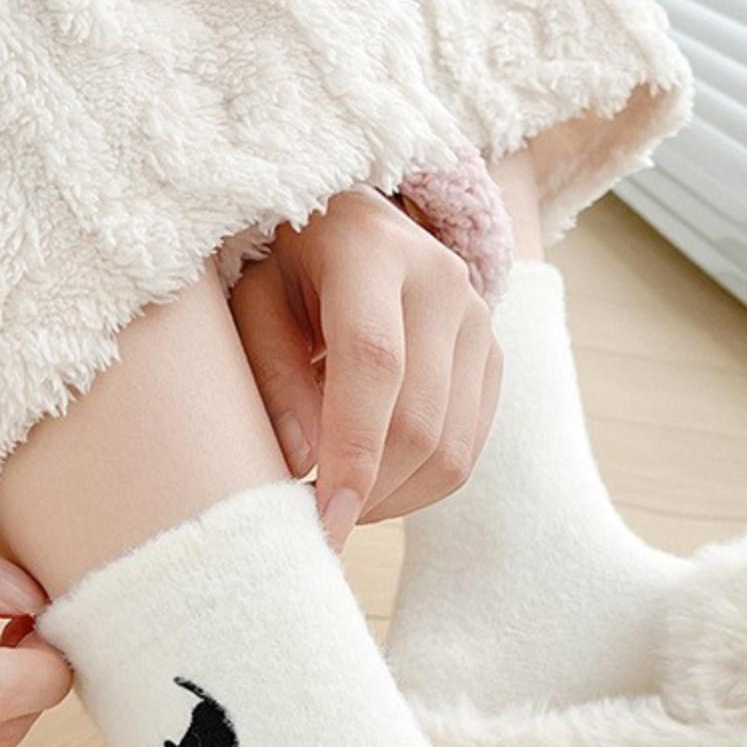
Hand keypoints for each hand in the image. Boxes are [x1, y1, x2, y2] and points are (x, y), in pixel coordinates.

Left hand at [229, 189, 501, 546]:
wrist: (354, 225)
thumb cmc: (286, 267)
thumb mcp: (253, 300)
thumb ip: (272, 372)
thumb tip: (306, 462)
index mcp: (371, 249)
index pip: (375, 363)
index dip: (353, 450)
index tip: (323, 521)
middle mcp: (441, 280)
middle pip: (420, 421)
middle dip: (369, 491)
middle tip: (316, 520)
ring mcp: (479, 321)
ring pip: (451, 451)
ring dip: (394, 499)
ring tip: (343, 500)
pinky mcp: (493, 359)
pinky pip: (467, 451)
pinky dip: (419, 487)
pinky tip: (376, 481)